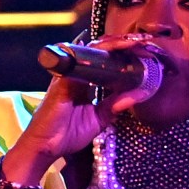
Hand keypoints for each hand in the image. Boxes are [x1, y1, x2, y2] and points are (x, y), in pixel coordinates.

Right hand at [3, 33, 159, 187]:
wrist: (45, 147)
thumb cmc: (66, 134)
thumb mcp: (98, 119)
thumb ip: (114, 106)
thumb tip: (137, 95)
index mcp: (84, 81)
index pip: (104, 61)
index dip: (122, 54)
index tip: (143, 52)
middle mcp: (75, 74)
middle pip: (99, 50)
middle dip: (121, 43)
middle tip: (143, 41)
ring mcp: (68, 75)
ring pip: (91, 51)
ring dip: (113, 44)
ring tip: (133, 41)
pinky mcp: (63, 81)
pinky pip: (80, 62)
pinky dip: (98, 56)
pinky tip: (113, 50)